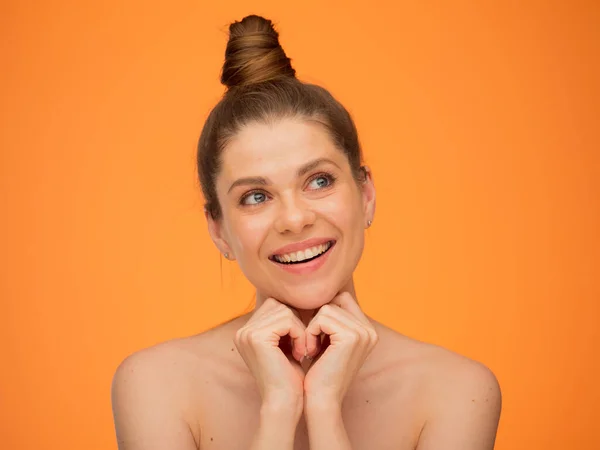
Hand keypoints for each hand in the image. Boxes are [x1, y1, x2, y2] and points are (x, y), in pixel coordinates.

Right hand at [234, 298, 307, 414]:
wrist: (285, 402)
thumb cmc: (289, 377)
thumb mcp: (284, 344)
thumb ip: (283, 323)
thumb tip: (295, 299)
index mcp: (246, 332)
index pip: (273, 306)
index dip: (291, 319)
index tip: (299, 341)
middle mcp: (242, 331)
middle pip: (277, 305)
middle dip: (295, 322)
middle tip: (301, 346)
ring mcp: (247, 333)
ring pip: (284, 311)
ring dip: (299, 329)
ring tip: (301, 350)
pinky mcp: (257, 337)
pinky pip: (287, 321)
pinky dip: (299, 334)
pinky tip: (299, 353)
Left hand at [303, 292, 378, 406]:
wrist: (321, 399)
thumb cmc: (319, 371)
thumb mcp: (329, 340)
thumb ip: (332, 319)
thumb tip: (319, 293)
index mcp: (368, 330)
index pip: (342, 298)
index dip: (323, 311)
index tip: (315, 334)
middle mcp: (370, 330)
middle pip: (335, 300)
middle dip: (318, 317)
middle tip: (313, 342)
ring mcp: (363, 332)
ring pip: (326, 308)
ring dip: (312, 327)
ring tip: (312, 348)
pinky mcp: (351, 337)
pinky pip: (322, 317)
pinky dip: (310, 332)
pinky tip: (311, 350)